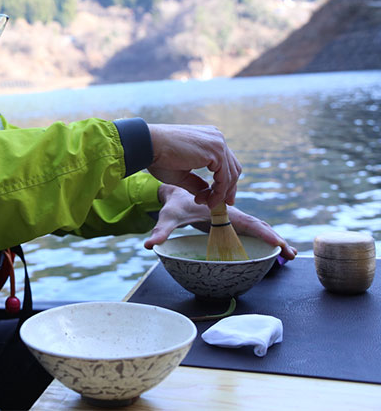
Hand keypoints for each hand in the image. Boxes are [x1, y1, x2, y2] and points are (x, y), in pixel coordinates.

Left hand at [143, 185, 297, 260]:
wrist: (175, 187)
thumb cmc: (174, 202)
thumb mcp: (168, 216)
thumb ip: (161, 231)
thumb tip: (149, 246)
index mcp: (221, 210)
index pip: (246, 222)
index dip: (263, 233)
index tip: (278, 244)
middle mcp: (230, 210)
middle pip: (257, 223)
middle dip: (274, 238)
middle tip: (291, 254)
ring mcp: (232, 212)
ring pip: (256, 223)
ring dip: (272, 236)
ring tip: (289, 253)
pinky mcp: (231, 215)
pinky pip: (250, 223)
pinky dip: (262, 232)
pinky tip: (272, 244)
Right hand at [147, 124, 241, 206]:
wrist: (148, 146)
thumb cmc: (159, 157)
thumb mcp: (182, 174)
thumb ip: (197, 183)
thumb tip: (209, 196)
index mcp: (209, 138)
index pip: (226, 163)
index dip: (225, 182)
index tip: (218, 198)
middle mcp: (217, 138)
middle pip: (233, 168)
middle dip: (228, 190)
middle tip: (220, 205)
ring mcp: (218, 143)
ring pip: (231, 175)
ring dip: (221, 194)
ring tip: (208, 205)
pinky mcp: (216, 152)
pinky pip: (225, 178)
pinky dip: (219, 193)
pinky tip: (208, 201)